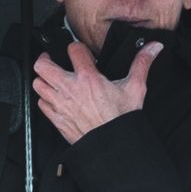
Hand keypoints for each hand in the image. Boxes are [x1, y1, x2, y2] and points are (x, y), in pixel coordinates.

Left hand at [31, 36, 158, 145]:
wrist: (112, 144)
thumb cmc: (121, 119)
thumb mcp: (135, 87)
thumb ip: (142, 63)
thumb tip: (152, 48)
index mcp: (87, 78)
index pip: (72, 49)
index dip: (76, 47)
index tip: (80, 52)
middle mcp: (69, 89)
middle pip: (42, 65)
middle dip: (46, 59)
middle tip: (53, 59)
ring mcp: (60, 104)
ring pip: (38, 84)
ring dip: (44, 79)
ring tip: (53, 79)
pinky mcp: (56, 118)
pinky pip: (40, 103)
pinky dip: (45, 98)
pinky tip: (55, 98)